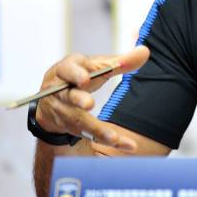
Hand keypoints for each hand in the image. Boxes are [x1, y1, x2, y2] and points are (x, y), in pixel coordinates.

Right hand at [35, 46, 149, 151]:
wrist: (51, 98)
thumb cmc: (79, 75)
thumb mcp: (96, 65)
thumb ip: (120, 61)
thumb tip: (145, 51)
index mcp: (66, 70)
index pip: (68, 69)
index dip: (76, 74)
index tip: (86, 78)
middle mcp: (60, 91)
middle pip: (69, 96)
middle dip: (78, 100)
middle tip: (89, 104)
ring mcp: (62, 111)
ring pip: (78, 121)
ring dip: (96, 130)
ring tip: (113, 137)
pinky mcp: (69, 127)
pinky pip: (88, 136)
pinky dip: (107, 140)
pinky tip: (126, 145)